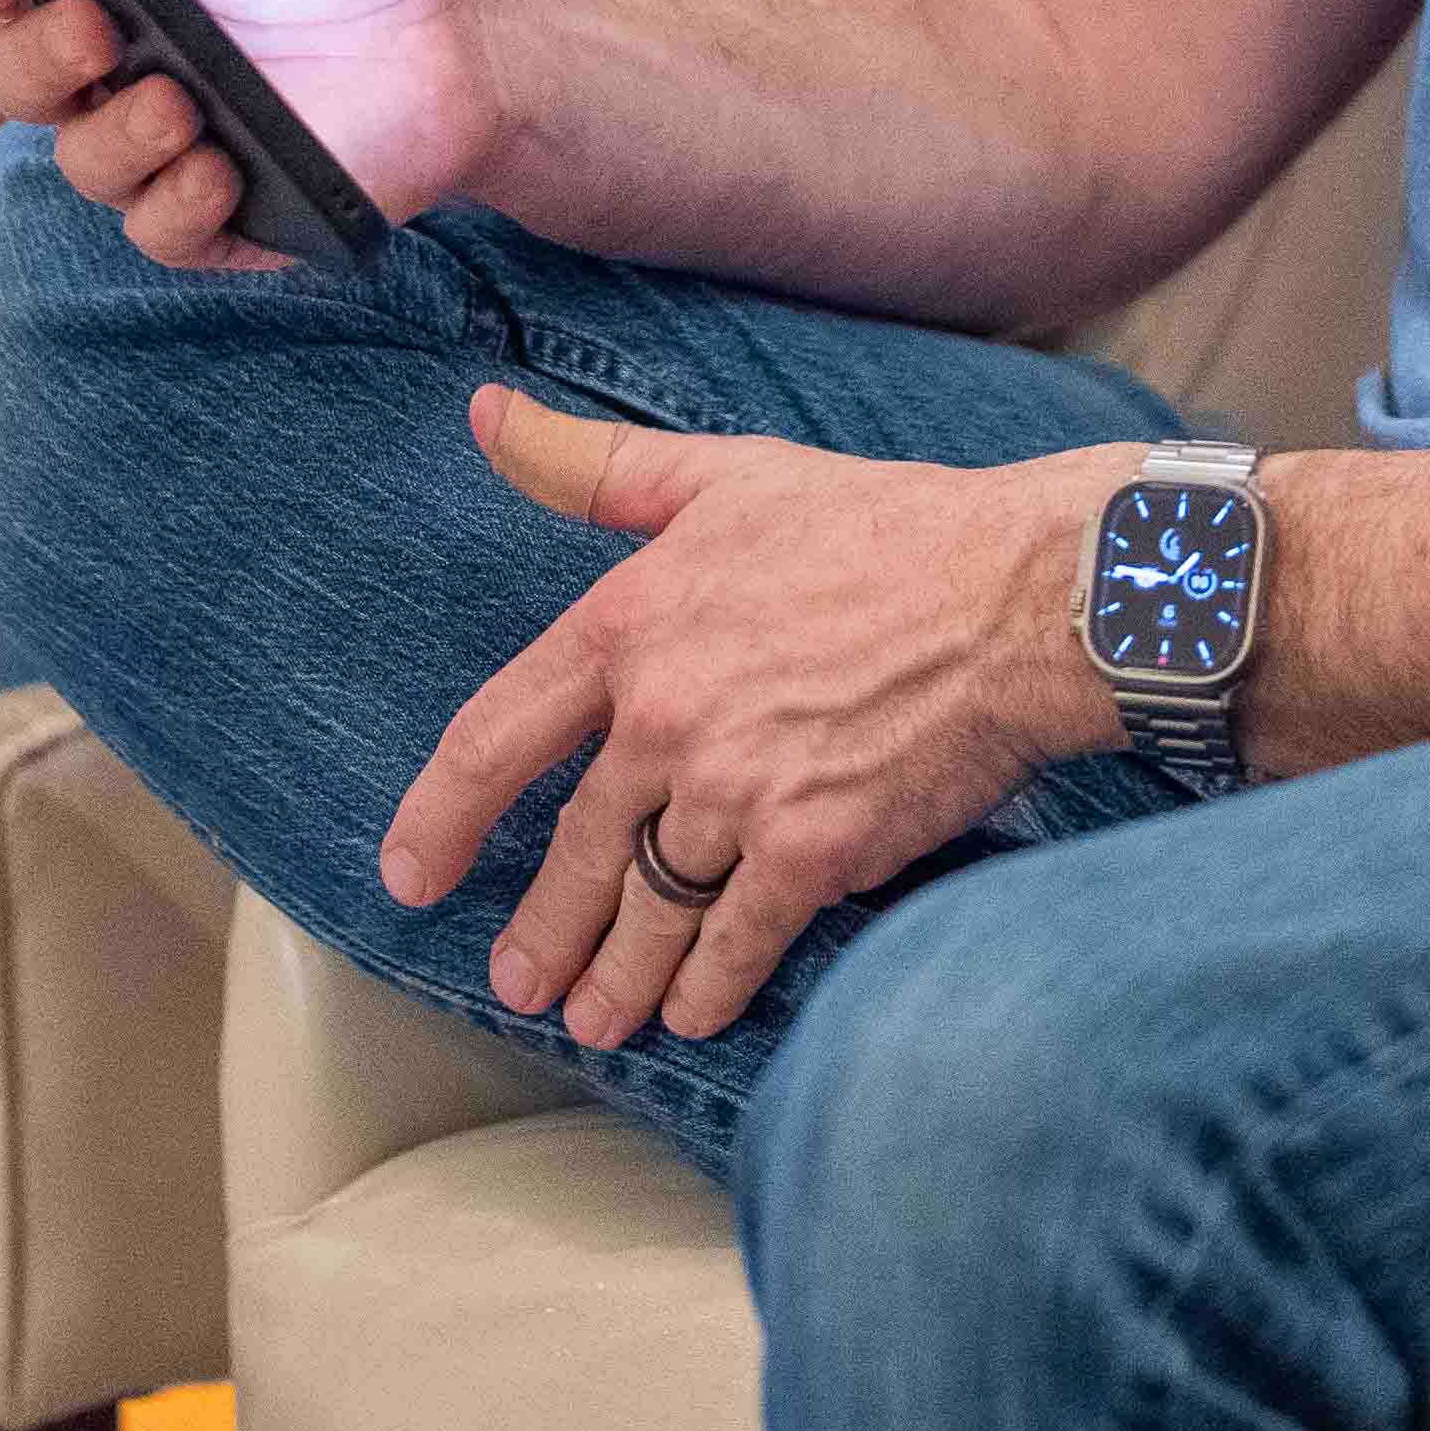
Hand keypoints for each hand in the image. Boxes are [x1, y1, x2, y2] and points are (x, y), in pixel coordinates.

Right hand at [0, 0, 503, 270]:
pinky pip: (156, 233)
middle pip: (13, 74)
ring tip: (183, 102)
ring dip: (116, 134)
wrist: (466, 19)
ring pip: (79, 162)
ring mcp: (164, 135)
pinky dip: (176, 206)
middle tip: (98, 24)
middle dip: (36, 55)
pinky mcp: (221, 210)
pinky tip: (221, 170)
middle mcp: (115, 54)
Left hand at [408, 396, 1137, 1047]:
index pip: (496, 735)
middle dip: (541, 931)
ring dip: (617, 976)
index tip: (410, 874)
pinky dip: (710, 985)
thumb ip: (594, 466)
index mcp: (631, 623)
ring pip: (650, 907)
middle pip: (575, 849)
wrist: (1019, 593)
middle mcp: (667, 717)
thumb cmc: (882, 526)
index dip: (441, 815)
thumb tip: (485, 412)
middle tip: (517, 982)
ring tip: (594, 1019)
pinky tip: (693, 1012)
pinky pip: (737, 938)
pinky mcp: (813, 847)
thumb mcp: (724, 475)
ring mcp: (737, 790)